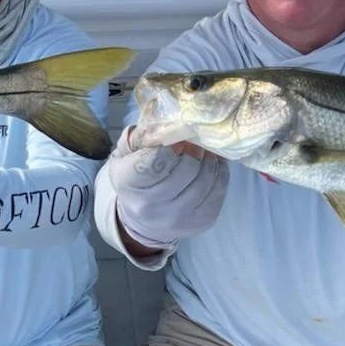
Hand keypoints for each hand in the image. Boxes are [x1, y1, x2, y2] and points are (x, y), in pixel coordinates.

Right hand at [108, 125, 228, 249]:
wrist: (142, 222)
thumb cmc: (134, 181)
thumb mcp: (124, 157)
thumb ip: (141, 137)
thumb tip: (170, 123)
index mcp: (128, 183)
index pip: (155, 160)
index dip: (171, 145)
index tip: (177, 140)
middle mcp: (151, 206)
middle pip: (186, 170)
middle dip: (194, 151)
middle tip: (195, 142)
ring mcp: (178, 218)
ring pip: (206, 180)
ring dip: (209, 160)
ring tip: (205, 152)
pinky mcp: (201, 222)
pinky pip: (219, 191)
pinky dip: (220, 173)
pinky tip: (213, 165)